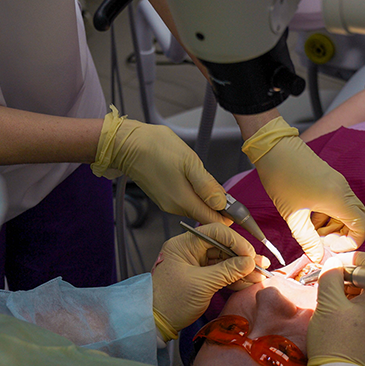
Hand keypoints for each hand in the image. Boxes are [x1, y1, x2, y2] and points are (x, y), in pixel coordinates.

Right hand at [92, 109, 228, 225]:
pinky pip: (184, 200)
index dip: (229, 218)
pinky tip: (191, 178)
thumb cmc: (156, 148)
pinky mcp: (163, 196)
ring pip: (195, 206)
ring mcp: (167, 202)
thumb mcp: (189, 163)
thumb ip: (207, 185)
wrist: (126, 144)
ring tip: (207, 181)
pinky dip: (193, 193)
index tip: (238, 210)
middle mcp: (175, 207)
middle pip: (204, 215)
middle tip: (225, 192)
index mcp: (183, 201)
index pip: (213, 221)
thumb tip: (222, 204)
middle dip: (218, 208)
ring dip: (205, 199)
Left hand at [151, 223, 267, 339]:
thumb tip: (249, 262)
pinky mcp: (200, 277)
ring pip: (224, 260)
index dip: (235, 241)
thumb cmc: (171, 302)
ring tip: (260, 275)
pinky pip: (221, 273)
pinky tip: (249, 281)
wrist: (157, 323)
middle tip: (261, 265)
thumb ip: (227, 271)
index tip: (249, 255)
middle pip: (222, 246)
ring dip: (242, 268)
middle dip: (243, 256)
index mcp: (183, 245)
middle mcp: (189, 250)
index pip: (215, 232)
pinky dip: (235, 277)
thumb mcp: (202, 284)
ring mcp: (195, 264)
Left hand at [242, 116, 364, 262]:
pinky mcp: (330, 180)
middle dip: (342, 236)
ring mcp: (338, 184)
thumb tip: (318, 258)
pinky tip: (308, 216)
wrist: (273, 148)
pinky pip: (338, 203)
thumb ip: (308, 240)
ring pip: (347, 212)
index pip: (363, 227)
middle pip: (358, 220)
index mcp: (338, 198)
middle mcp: (343, 190)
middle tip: (320, 240)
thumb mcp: (293, 216)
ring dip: (333, 226)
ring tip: (309, 229)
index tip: (330, 247)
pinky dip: (327, 215)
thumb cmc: (282, 178)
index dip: (351, 243)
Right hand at [307, 252, 364, 365]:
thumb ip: (331, 275)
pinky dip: (357, 312)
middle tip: (329, 285)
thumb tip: (335, 264)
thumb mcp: (327, 303)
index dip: (352, 260)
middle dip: (349, 280)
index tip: (334, 264)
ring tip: (332, 303)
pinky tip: (341, 318)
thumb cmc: (333, 341)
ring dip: (352, 296)